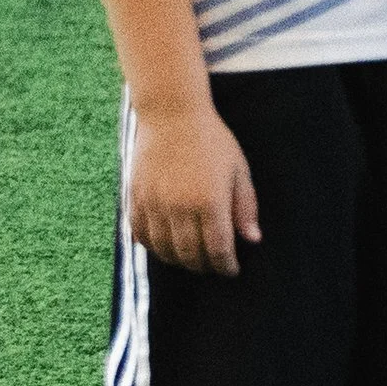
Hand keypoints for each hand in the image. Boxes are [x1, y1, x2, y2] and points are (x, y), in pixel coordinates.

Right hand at [129, 100, 260, 275]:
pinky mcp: (135, 198)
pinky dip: (153, 247)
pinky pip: (141, 234)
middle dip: (203, 266)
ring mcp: (154, 204)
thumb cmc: (211, 141)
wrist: (172, 115)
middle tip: (213, 267)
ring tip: (191, 259)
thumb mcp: (239, 170)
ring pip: (164, 249)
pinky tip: (166, 246)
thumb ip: (245, 207)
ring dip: (178, 260)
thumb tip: (252, 240)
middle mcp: (179, 207)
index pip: (218, 249)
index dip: (225, 266)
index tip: (231, 270)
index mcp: (209, 202)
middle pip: (189, 254)